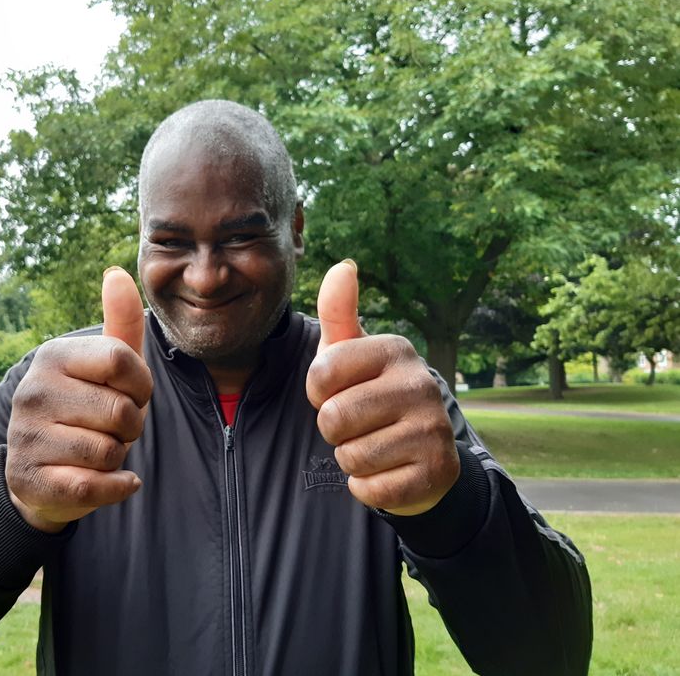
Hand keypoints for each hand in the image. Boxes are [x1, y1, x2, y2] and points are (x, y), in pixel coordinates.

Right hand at [5, 267, 152, 531]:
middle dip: (131, 426)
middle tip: (110, 428)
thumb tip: (117, 272)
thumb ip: (119, 322)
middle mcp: (33, 392)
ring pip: (110, 450)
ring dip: (118, 456)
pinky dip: (116, 487)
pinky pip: (95, 486)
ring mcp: (28, 437)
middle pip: (122, 411)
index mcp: (53, 356)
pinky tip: (112, 480)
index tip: (130, 394)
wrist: (39, 472)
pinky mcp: (33, 480)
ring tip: (97, 450)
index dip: (141, 384)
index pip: (122, 360)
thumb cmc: (84, 409)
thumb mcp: (104, 365)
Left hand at [305, 261, 458, 515]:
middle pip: (333, 419)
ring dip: (351, 459)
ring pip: (350, 456)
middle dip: (334, 429)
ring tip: (375, 445)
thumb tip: (342, 265)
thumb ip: (339, 312)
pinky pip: (369, 489)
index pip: (320, 375)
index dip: (317, 393)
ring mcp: (434, 429)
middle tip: (359, 423)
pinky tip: (389, 471)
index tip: (338, 391)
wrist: (422, 452)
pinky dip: (368, 487)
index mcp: (395, 350)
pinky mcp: (436, 472)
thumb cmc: (370, 393)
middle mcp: (422, 384)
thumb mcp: (351, 352)